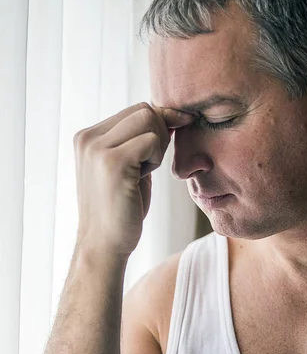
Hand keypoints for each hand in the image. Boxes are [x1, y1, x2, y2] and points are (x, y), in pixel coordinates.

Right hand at [73, 102, 192, 258]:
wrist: (104, 244)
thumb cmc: (121, 208)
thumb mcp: (129, 166)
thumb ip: (139, 140)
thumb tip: (170, 114)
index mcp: (87, 136)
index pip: (135, 109)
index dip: (160, 122)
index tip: (173, 137)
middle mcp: (88, 138)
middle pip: (144, 110)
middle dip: (161, 133)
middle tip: (151, 164)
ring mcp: (97, 149)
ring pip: (148, 119)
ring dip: (158, 145)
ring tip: (145, 171)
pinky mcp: (112, 162)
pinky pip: (152, 141)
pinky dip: (156, 158)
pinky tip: (143, 178)